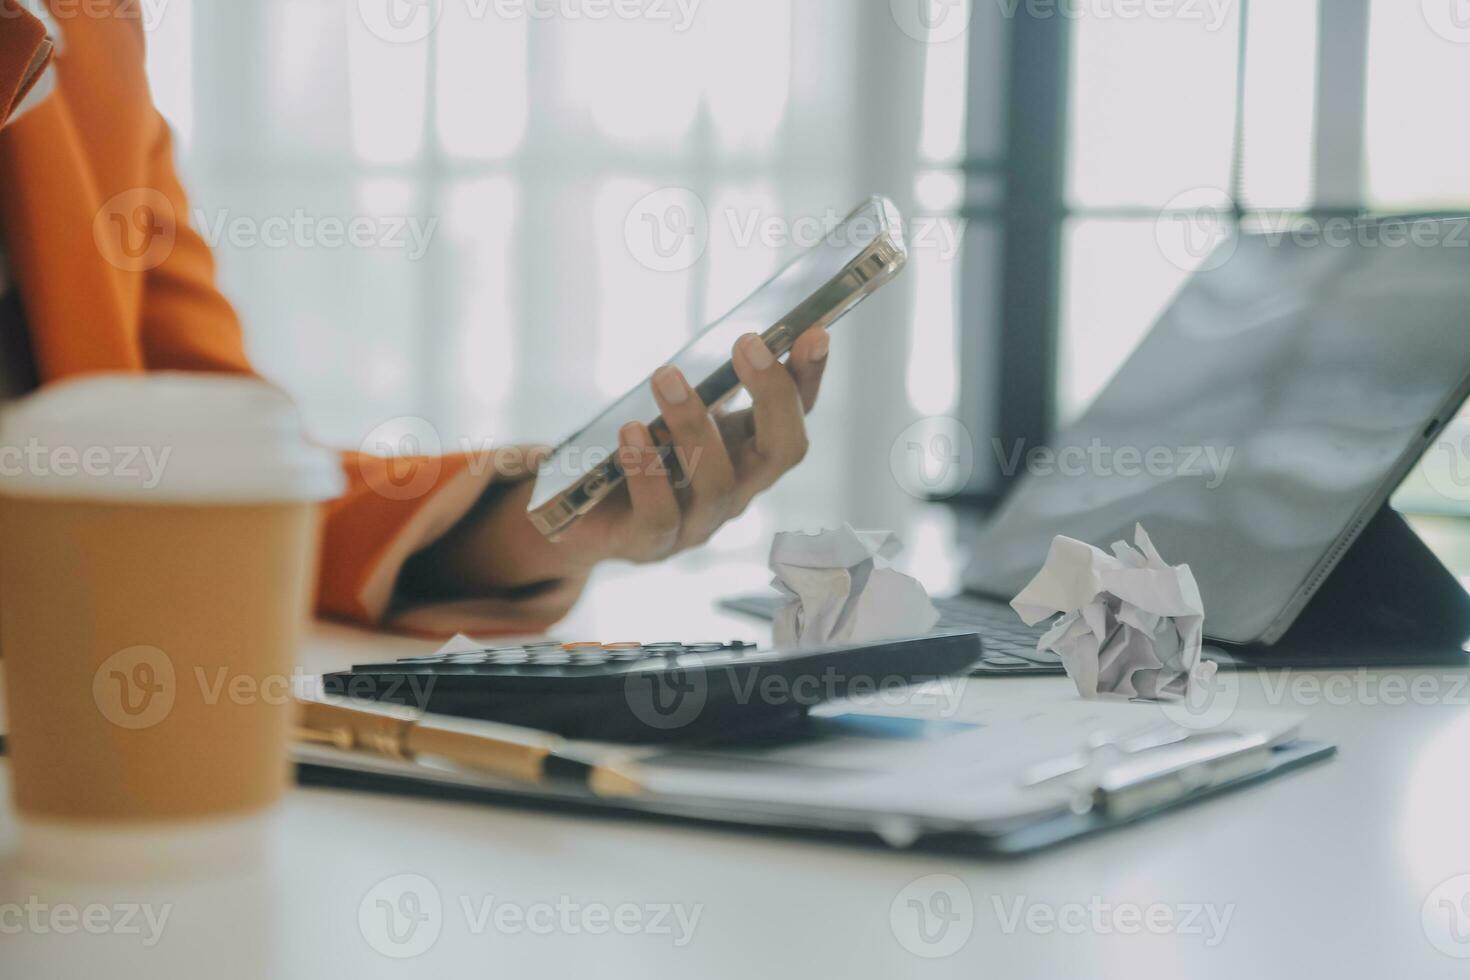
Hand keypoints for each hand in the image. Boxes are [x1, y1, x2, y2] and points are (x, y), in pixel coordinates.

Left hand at [572, 327, 829, 563]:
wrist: (583, 514)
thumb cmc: (642, 452)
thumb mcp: (677, 411)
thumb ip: (707, 386)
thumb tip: (734, 340)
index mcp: (750, 449)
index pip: (797, 413)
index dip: (810, 375)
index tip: (814, 332)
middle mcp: (740, 488)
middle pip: (782, 450)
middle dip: (773, 395)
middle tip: (746, 343)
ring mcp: (701, 521)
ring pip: (719, 483)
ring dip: (695, 425)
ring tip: (666, 376)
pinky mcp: (654, 543)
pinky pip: (660, 515)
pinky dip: (647, 472)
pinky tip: (630, 433)